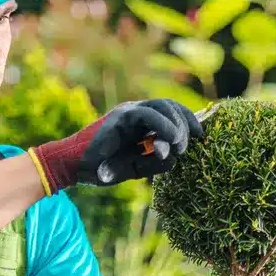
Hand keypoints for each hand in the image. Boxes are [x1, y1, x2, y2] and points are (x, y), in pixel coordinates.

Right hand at [29, 99, 202, 193]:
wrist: (73, 168)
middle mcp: (136, 114)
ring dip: (176, 124)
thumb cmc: (103, 169)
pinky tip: (171, 141)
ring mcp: (127, 113)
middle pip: (170, 106)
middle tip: (191, 143)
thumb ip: (156, 163)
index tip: (202, 137)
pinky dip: (162, 125)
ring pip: (162, 106)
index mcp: (142, 123)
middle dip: (186, 121)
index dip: (189, 122)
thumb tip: (174, 157)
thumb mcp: (137, 168)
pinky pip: (147, 114)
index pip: (171, 113)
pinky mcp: (119, 117)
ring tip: (180, 144)